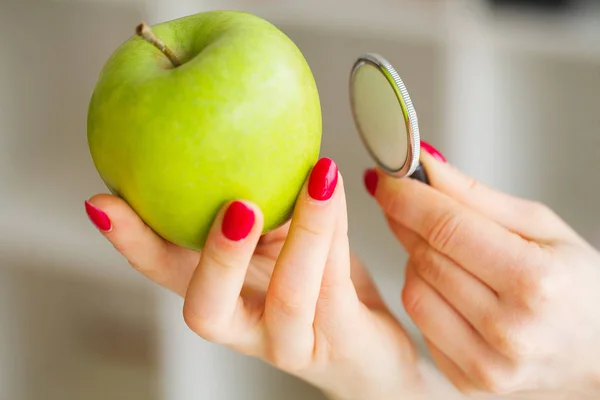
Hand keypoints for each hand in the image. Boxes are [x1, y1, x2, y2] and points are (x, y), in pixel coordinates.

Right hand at [85, 158, 420, 399]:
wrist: (370, 346)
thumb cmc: (319, 286)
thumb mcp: (281, 239)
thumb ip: (260, 203)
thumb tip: (232, 131)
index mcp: (224, 294)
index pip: (165, 274)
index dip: (132, 242)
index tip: (103, 201)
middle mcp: (247, 325)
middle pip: (206, 311)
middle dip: (216, 259)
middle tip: (235, 207)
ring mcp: (291, 339)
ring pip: (289, 297)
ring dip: (303, 233)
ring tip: (316, 178)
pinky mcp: (339, 341)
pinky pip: (336, 284)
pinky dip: (337, 230)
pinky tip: (335, 188)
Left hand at [366, 148, 599, 398]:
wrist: (599, 353)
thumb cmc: (578, 285)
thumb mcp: (541, 226)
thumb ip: (475, 196)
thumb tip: (422, 164)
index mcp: (536, 282)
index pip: (447, 228)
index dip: (406, 197)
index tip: (386, 177)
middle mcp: (510, 330)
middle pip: (425, 256)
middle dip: (408, 221)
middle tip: (409, 203)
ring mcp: (487, 364)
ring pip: (413, 290)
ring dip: (417, 260)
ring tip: (446, 252)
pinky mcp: (468, 381)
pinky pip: (419, 321)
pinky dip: (426, 294)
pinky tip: (452, 287)